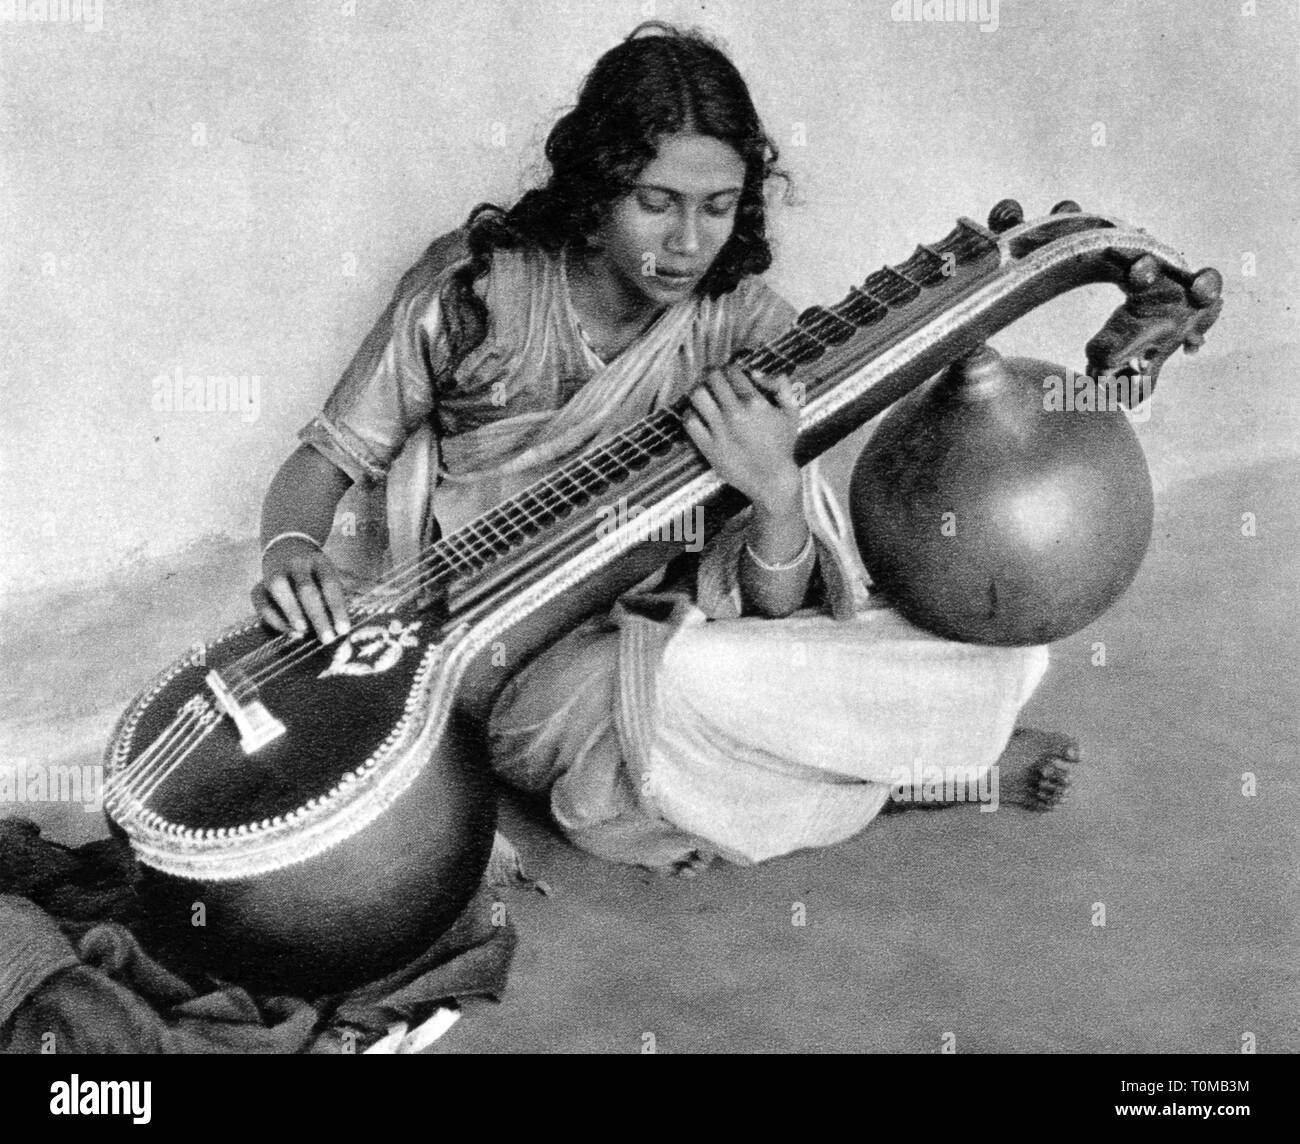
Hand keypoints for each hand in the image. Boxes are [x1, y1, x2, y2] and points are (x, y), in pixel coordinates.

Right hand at [252, 538, 351, 642]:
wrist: (285, 547)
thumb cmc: (316, 572)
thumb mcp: (331, 574)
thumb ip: (343, 592)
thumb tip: (355, 616)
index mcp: (319, 561)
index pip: (330, 584)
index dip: (337, 608)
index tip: (344, 630)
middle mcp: (296, 564)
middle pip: (306, 589)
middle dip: (317, 616)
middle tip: (327, 639)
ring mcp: (274, 572)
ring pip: (279, 589)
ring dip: (291, 612)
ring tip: (303, 632)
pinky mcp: (258, 586)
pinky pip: (261, 601)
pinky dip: (273, 618)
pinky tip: (289, 631)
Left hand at [681, 362, 801, 512]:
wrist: (773, 480)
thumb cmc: (783, 444)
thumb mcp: (793, 410)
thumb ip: (781, 384)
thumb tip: (755, 372)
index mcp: (755, 402)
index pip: (732, 371)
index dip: (729, 368)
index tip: (729, 373)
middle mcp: (735, 413)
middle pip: (712, 378)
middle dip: (712, 374)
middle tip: (713, 378)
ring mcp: (720, 430)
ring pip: (697, 395)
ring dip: (699, 389)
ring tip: (703, 393)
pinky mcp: (708, 447)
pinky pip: (689, 421)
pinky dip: (690, 412)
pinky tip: (697, 414)